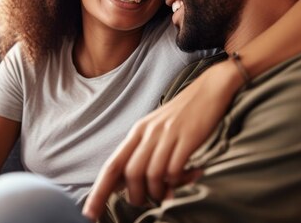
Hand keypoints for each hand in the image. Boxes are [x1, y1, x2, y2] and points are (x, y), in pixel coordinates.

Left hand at [82, 61, 242, 220]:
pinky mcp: (187, 138)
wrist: (210, 89)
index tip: (89, 214)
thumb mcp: (157, 128)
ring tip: (171, 191)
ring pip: (153, 175)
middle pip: (131, 174)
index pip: (112, 166)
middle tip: (150, 200)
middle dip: (138, 196)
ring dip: (160, 192)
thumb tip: (130, 184)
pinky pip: (175, 169)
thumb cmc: (184, 114)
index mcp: (138, 131)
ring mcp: (168, 135)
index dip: (99, 192)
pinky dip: (179, 180)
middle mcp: (148, 133)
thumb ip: (143, 151)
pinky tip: (191, 174)